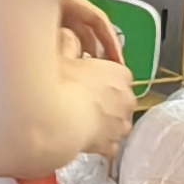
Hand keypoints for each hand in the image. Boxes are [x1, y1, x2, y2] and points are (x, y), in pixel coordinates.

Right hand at [56, 0, 139, 156]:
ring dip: (102, 121)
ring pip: (116, 122)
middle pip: (119, 98)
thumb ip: (69, 43)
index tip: (85, 78)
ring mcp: (121, 125)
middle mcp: (127, 99)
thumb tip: (69, 37)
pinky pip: (108, 144)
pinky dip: (98, 141)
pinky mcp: (112, 147)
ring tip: (78, 119)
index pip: (117, 74)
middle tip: (79, 98)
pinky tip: (81, 136)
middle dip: (105, 99)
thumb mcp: (62, 54)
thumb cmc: (59, 83)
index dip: (100, 77)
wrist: (55, 119)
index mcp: (120, 74)